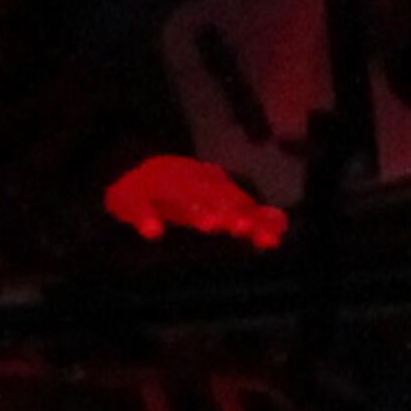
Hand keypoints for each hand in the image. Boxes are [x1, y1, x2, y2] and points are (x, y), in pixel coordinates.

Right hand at [105, 154, 287, 248]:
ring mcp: (161, 186)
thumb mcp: (215, 202)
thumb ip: (247, 215)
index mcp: (213, 186)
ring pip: (181, 197)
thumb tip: (282, 224)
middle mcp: (192, 182)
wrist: (128, 171)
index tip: (269, 239)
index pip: (239, 203)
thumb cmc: (181, 194)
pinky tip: (153, 232)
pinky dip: (145, 218)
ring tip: (210, 225)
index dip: (255, 220)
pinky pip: (139, 206)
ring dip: (197, 210)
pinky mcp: (131, 196)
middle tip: (243, 228)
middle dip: (232, 213)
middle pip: (214, 197)